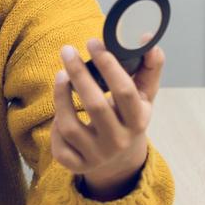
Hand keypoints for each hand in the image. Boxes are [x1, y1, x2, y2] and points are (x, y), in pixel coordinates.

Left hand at [51, 37, 164, 199]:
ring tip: (60, 76)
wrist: (120, 161)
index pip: (125, 91)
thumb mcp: (143, 96)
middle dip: (79, 74)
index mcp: (138, 121)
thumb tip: (147, 38)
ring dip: (61, 96)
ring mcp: (96, 156)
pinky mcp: (77, 166)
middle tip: (67, 50)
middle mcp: (118, 141)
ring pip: (70, 126)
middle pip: (95, 105)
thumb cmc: (128, 118)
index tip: (93, 42)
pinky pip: (59, 146)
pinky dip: (55, 125)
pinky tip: (60, 110)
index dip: (108, 65)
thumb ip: (149, 68)